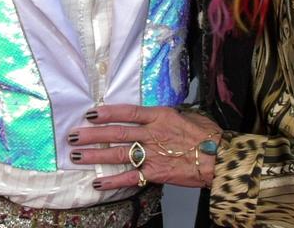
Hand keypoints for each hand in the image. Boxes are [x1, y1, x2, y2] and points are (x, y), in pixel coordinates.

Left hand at [67, 104, 220, 189]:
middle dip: (92, 135)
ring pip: (118, 154)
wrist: (220, 159)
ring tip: (76, 156)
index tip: (90, 113)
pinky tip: (97, 181)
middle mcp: (153, 134)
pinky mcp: (155, 173)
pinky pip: (130, 177)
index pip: (128, 112)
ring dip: (95, 155)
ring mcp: (152, 154)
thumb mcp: (187, 115)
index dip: (108, 112)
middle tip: (73, 135)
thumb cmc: (208, 136)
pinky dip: (112, 180)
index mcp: (160, 116)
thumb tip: (152, 112)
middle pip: (116, 133)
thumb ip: (166, 114)